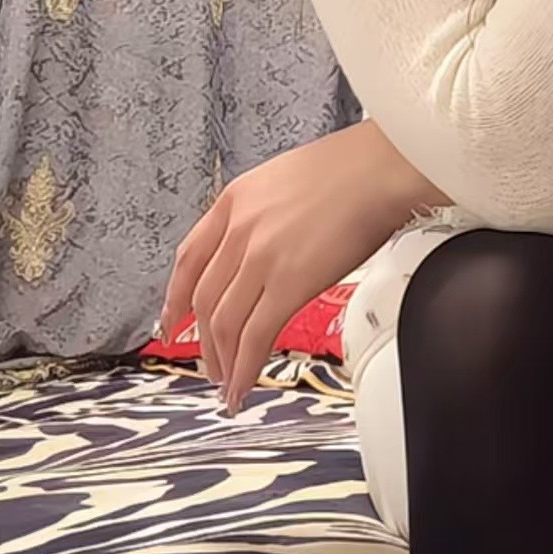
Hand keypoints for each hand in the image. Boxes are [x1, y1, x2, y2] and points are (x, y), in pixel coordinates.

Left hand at [160, 124, 435, 414]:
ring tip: (228, 384)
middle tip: (210, 365)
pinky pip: (255, 335)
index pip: (189, 258)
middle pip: (205, 299)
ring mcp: (260, 257)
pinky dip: (244, 368)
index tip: (172, 320)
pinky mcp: (289, 283)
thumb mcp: (283, 178)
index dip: (175, 296)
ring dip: (223, 361)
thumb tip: (266, 246)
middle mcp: (239, 230)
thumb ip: (263, 213)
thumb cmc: (351, 168)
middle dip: (203, 341)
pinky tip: (244, 385)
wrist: (380, 168)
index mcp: (234, 201)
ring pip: (224, 323)